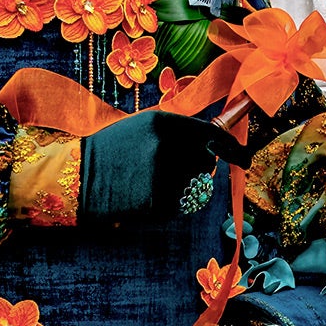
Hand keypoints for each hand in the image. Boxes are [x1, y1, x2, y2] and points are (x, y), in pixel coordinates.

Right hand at [80, 110, 227, 219]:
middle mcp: (167, 146)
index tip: (244, 158)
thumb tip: (214, 142)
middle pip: (206, 161)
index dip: (233, 148)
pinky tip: (149, 195)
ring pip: (197, 184)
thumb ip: (179, 130)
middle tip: (169, 168)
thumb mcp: (144, 126)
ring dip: (184, 184)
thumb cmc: (115, 149)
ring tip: (154, 180)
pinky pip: (183, 203)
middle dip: (196, 166)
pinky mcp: (160, 202)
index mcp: (163, 122)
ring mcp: (164, 175)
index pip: (213, 134)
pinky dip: (173, 202)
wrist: (81, 178)